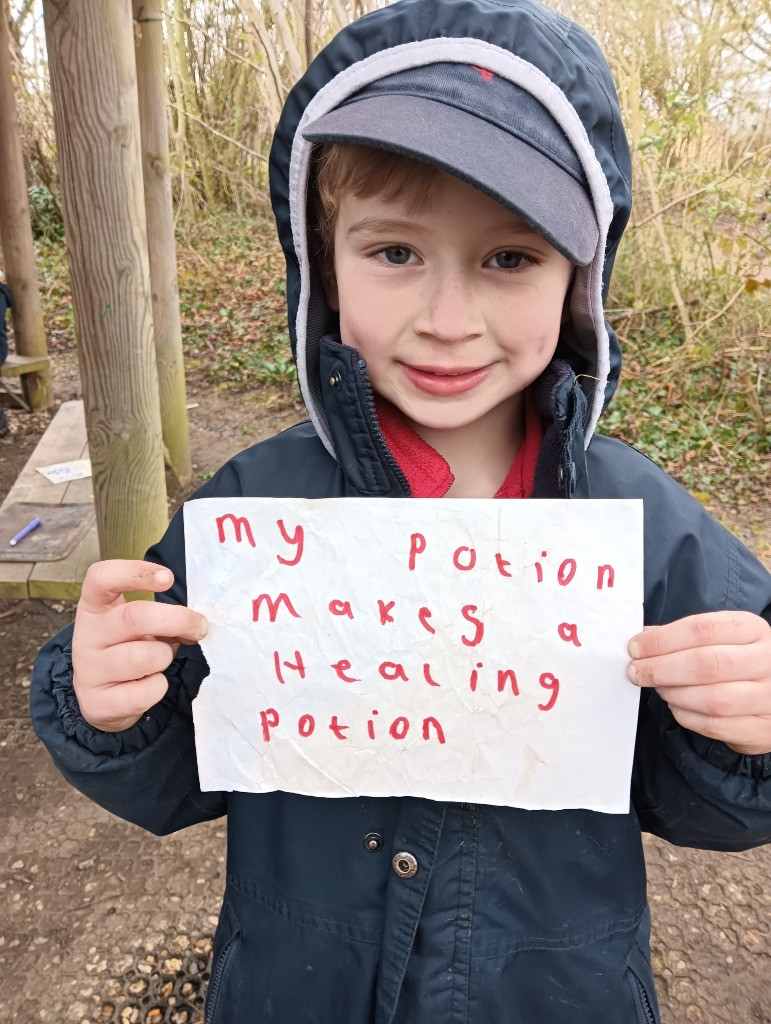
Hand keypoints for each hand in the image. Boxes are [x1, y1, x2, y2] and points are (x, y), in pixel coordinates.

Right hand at [72, 560, 207, 732]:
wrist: (104, 698)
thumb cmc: (128, 648)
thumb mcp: (138, 624)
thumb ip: (161, 616)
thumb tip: (196, 623)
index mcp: (95, 606)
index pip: (102, 577)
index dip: (136, 572)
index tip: (168, 578)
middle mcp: (87, 635)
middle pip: (133, 617)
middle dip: (177, 620)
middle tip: (199, 626)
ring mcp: (88, 670)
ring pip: (142, 657)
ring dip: (165, 657)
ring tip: (160, 660)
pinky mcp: (97, 703)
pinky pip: (145, 692)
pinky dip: (158, 687)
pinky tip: (150, 683)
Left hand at [627, 610, 770, 754]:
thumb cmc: (737, 661)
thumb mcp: (719, 638)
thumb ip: (682, 636)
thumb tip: (642, 641)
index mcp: (753, 629)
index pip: (702, 629)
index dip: (662, 639)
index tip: (635, 648)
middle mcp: (766, 661)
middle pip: (705, 664)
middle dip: (660, 668)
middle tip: (636, 672)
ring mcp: (769, 697)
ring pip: (712, 699)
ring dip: (674, 694)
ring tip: (660, 688)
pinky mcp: (763, 728)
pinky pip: (716, 725)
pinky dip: (687, 716)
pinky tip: (676, 706)